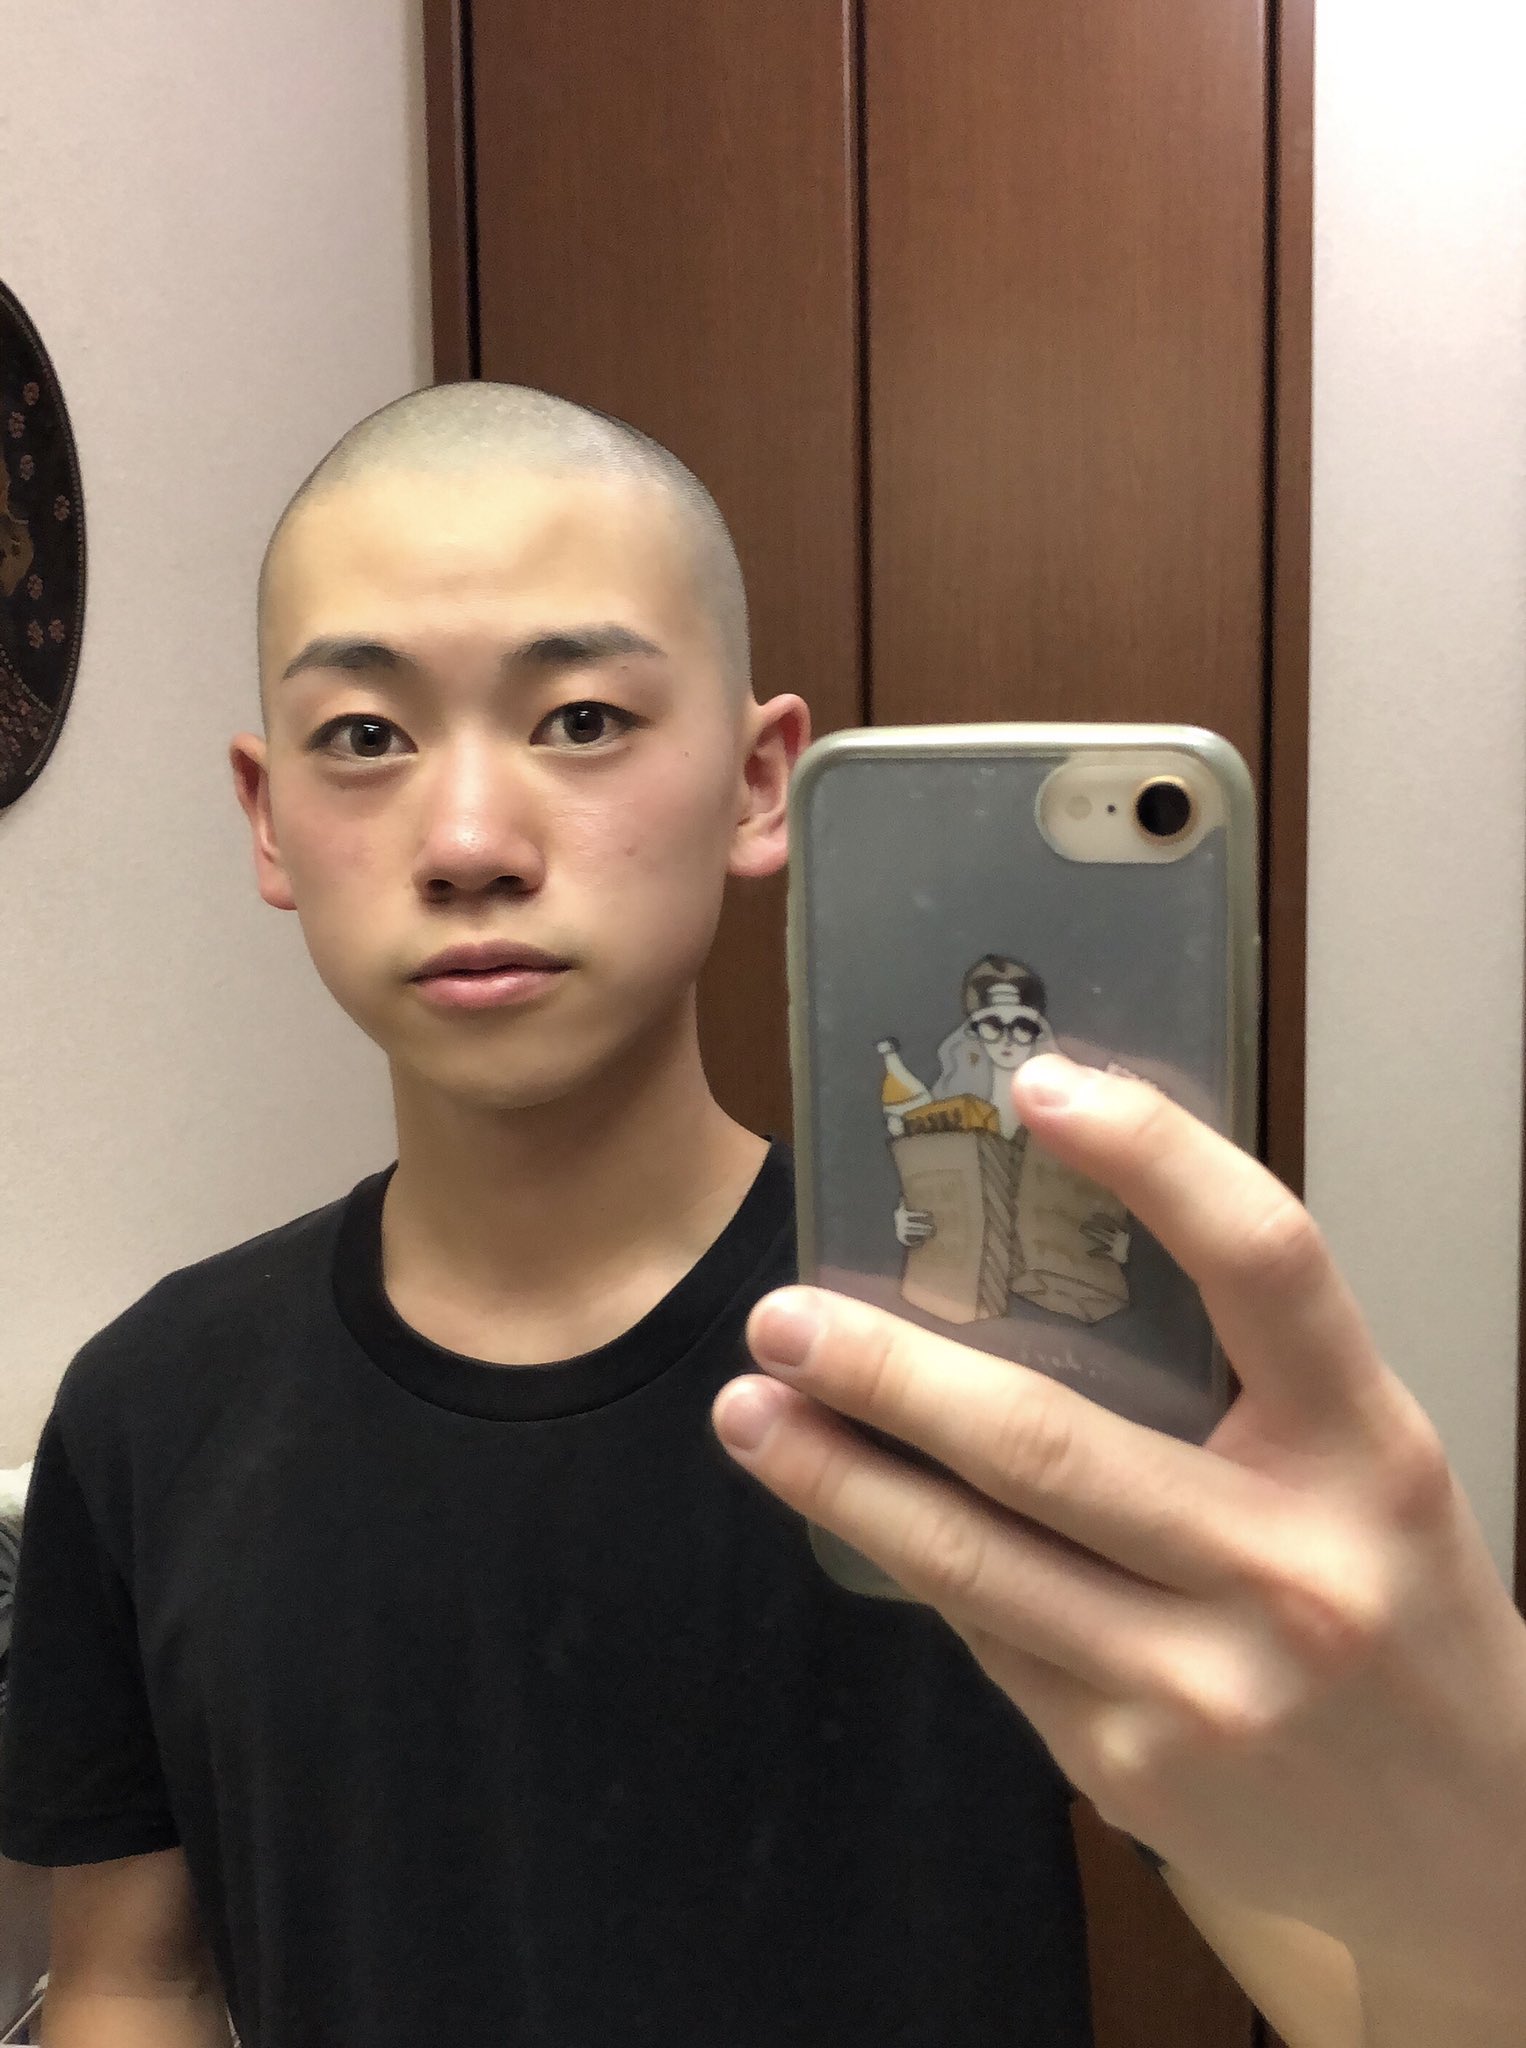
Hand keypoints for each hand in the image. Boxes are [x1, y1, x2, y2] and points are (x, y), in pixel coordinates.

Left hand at [713, 1056, 1525, 1993]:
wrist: (1474, 1851)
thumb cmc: (1399, 1612)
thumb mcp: (1367, 1474)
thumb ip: (1243, 1385)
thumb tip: (1037, 1273)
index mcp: (1368, 1452)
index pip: (1266, 1266)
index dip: (1154, 1159)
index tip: (1041, 1084)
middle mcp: (1288, 1567)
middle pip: (1049, 1440)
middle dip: (890, 1374)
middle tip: (783, 1314)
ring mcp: (1200, 1684)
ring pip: (975, 1557)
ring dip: (841, 1479)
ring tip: (751, 1412)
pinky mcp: (1129, 1769)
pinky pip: (991, 1637)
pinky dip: (921, 1566)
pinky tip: (859, 1515)